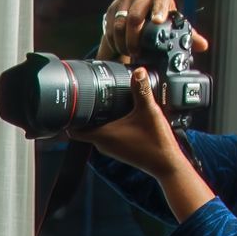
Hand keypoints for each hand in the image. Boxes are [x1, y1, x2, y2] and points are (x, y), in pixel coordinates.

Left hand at [70, 67, 213, 221]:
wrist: (167, 164)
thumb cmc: (156, 142)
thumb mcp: (149, 111)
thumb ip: (141, 90)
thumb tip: (138, 71)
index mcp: (102, 135)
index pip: (72, 129)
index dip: (69, 116)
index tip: (70, 103)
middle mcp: (102, 144)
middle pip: (83, 128)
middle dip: (83, 113)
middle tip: (85, 97)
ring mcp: (110, 148)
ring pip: (94, 131)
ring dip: (95, 119)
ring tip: (99, 103)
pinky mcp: (118, 149)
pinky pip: (105, 135)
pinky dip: (106, 125)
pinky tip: (116, 115)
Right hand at [96, 0, 210, 62]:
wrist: (139, 13)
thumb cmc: (160, 19)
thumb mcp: (173, 25)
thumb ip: (188, 35)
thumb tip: (203, 45)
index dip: (159, 10)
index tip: (157, 21)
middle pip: (135, 16)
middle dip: (134, 38)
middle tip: (136, 52)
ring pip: (119, 23)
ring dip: (123, 42)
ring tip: (128, 52)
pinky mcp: (112, 7)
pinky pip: (110, 27)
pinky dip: (114, 40)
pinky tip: (119, 47)